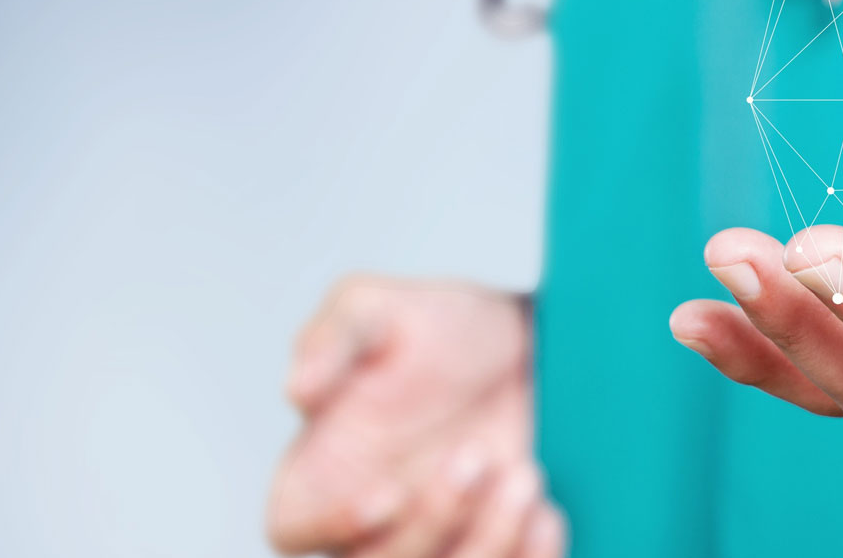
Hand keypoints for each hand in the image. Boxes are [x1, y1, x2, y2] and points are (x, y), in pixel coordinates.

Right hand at [267, 276, 566, 556]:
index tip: (386, 491)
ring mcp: (434, 542)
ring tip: (525, 476)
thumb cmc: (434, 325)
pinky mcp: (492, 548)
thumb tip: (298, 387)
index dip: (332, 523)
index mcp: (318, 473)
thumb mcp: (378, 308)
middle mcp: (370, 523)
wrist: (519, 340)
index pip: (294, 530)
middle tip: (477, 454)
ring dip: (488, 545)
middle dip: (434, 521)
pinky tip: (548, 516)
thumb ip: (333, 339)